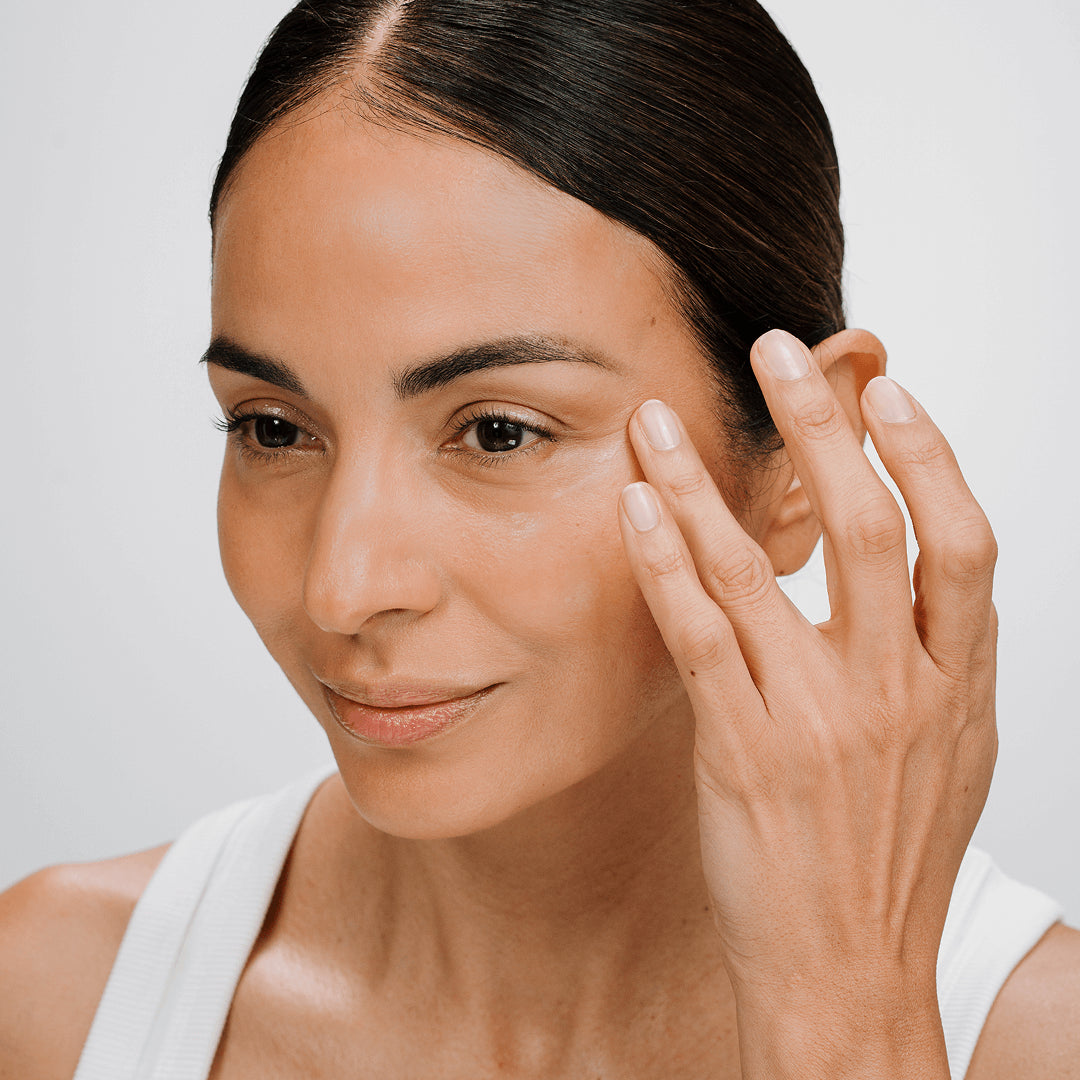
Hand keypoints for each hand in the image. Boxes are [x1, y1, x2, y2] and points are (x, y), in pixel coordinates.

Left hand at [617, 329, 997, 1077]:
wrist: (850, 971)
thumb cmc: (891, 857)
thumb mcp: (952, 753)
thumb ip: (947, 660)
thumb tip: (941, 574)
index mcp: (957, 686)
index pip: (961, 543)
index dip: (928, 455)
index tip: (886, 389)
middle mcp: (895, 692)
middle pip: (873, 530)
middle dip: (823, 428)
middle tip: (776, 353)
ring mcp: (817, 721)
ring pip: (762, 572)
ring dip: (706, 482)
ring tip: (662, 418)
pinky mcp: (744, 752)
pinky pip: (698, 636)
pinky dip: (666, 562)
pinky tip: (638, 506)